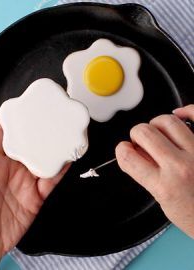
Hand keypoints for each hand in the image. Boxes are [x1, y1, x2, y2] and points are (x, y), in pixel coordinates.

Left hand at [0, 121, 69, 259]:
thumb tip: (2, 123)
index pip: (13, 134)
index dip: (24, 121)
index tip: (35, 110)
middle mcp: (12, 168)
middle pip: (33, 146)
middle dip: (45, 134)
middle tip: (57, 121)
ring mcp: (25, 182)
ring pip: (46, 161)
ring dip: (57, 150)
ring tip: (67, 137)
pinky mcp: (35, 198)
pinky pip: (51, 181)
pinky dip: (60, 170)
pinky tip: (66, 160)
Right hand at [116, 105, 193, 237]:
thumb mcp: (162, 199)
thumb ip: (145, 173)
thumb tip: (135, 151)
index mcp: (164, 185)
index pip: (128, 155)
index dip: (122, 150)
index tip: (126, 149)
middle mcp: (181, 166)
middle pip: (144, 131)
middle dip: (137, 133)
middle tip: (141, 140)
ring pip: (167, 120)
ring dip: (156, 123)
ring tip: (159, 132)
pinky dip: (186, 110)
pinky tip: (179, 114)